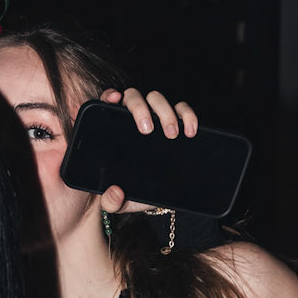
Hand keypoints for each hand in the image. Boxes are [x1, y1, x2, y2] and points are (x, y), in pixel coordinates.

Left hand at [99, 87, 197, 215]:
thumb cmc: (129, 193)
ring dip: (165, 111)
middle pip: (133, 97)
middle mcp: (132, 119)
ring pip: (156, 99)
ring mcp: (154, 119)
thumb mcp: (117, 200)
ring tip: (172, 133)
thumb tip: (115, 192)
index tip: (115, 99)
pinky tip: (190, 130)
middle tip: (147, 129)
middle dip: (140, 108)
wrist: (152, 199)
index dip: (109, 97)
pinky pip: (182, 109)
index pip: (106, 104)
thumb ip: (110, 201)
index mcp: (112, 132)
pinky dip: (187, 115)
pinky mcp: (176, 123)